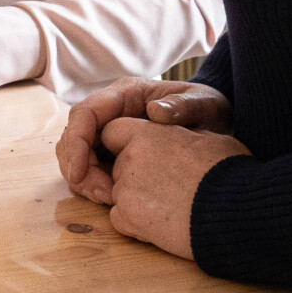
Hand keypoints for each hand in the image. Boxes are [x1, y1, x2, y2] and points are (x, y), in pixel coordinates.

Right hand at [56, 78, 231, 203]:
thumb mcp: (205, 104)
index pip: (85, 113)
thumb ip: (184, 106)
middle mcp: (112, 112)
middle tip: (101, 193)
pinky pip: (91, 168)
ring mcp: (110, 132)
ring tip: (109, 198)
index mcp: (126, 94)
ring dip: (85, 179)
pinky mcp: (114, 152)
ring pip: (78, 155)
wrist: (217, 125)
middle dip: (78, 167)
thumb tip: (154, 111)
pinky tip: (113, 198)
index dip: (76, 142)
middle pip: (74, 137)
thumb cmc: (209, 110)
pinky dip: (94, 185)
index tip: (78, 172)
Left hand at [90, 118, 250, 261]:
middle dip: (133, 176)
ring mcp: (126, 188)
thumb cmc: (230, 172)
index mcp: (149, 132)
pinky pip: (119, 219)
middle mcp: (131, 157)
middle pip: (117, 165)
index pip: (113, 132)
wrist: (234, 209)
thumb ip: (180, 136)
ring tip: (171, 208)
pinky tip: (163, 224)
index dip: (125, 144)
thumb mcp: (209, 138)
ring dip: (136, 200)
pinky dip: (135, 223)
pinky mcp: (128, 217)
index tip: (145, 156)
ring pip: (118, 193)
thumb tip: (182, 139)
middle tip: (165, 188)